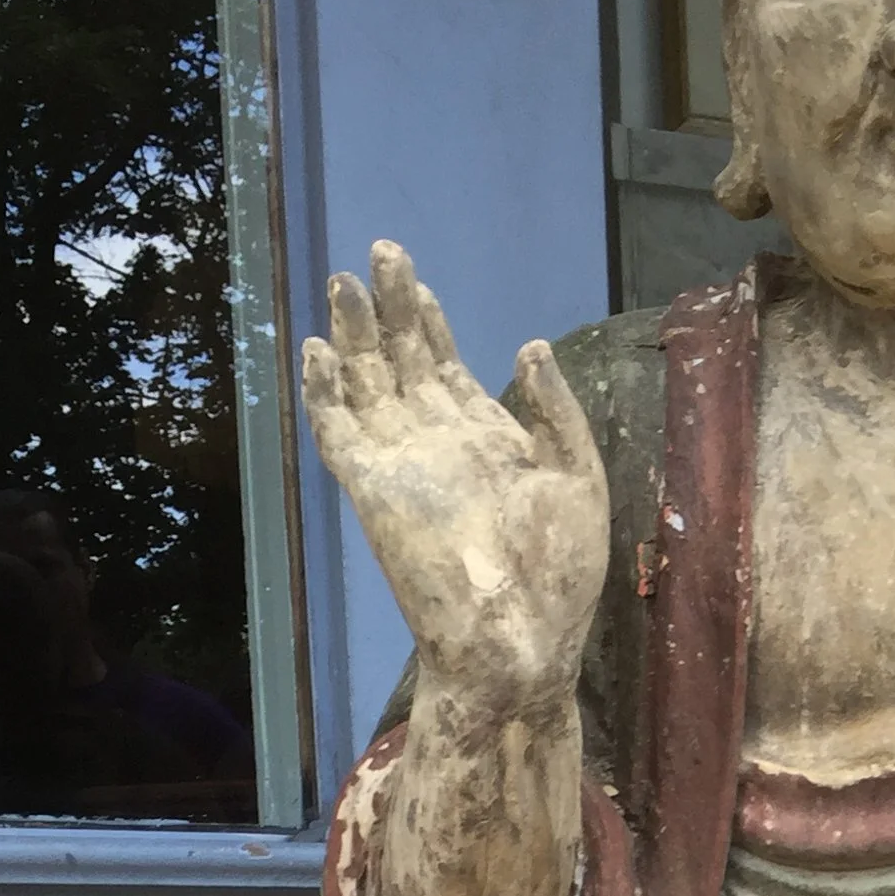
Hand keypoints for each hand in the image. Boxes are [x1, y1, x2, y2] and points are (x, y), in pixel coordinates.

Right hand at [301, 241, 609, 721]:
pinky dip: (326, 393)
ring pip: (368, 384)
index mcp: (489, 441)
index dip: (428, 322)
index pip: (448, 367)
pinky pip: (340, 432)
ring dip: (354, 335)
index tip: (414, 279)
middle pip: (403, 361)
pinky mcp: (373, 488)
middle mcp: (440, 444)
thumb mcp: (578, 479)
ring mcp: (403, 464)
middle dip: (389, 308)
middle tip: (381, 252)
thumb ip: (555, 412)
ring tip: (345, 282)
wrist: (520, 643)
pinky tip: (317, 350)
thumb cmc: (560, 575)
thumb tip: (530, 346)